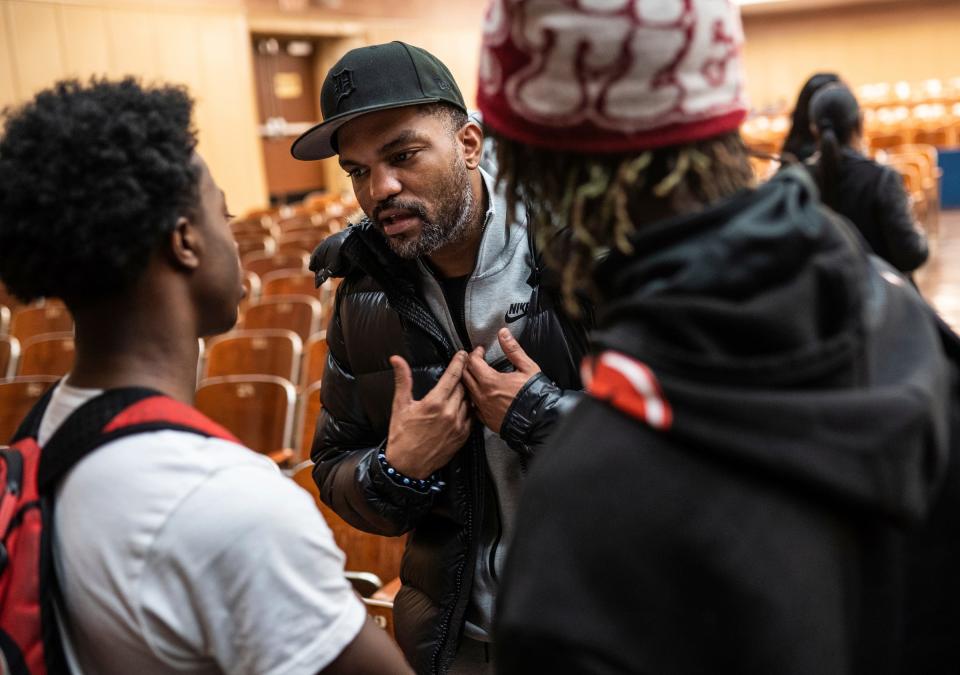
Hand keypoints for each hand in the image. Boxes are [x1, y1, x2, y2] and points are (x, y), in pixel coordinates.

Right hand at [384, 352, 471, 478]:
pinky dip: (468, 409)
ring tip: (461, 388)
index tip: (463, 354)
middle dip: (462, 376)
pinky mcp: (463, 436)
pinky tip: (462, 406)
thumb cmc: (402, 436)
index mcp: (434, 403)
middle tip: (462, 369)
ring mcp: (458, 426)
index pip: (453, 376)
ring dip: (466, 393)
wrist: (407, 466)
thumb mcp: (400, 405)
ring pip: (469, 401)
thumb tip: (397, 360)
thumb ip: (402, 379)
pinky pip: (471, 417)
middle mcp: (449, 413)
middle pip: (463, 387)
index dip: (459, 362)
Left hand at [463, 328, 540, 434]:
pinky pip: (472, 406)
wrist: (539, 421)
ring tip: (477, 375)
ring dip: (469, 380)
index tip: (480, 350)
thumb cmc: (535, 395)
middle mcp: (482, 395)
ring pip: (466, 390)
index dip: (475, 353)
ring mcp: (482, 409)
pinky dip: (473, 397)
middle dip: (468, 364)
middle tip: (474, 359)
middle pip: (464, 375)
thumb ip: (513, 350)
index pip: (472, 362)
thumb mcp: (527, 367)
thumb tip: (504, 334)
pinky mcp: (485, 419)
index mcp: (490, 381)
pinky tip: (481, 394)